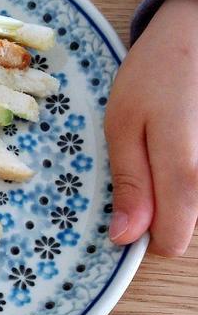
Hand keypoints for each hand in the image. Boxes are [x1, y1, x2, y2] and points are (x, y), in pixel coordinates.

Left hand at [105, 0, 197, 255]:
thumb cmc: (157, 74)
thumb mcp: (124, 124)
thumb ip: (130, 182)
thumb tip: (126, 238)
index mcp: (186, 170)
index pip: (174, 240)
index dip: (148, 234)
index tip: (133, 212)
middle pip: (190, 221)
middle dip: (166, 204)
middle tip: (152, 157)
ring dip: (183, 185)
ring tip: (174, 141)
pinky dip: (194, 169)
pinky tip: (189, 136)